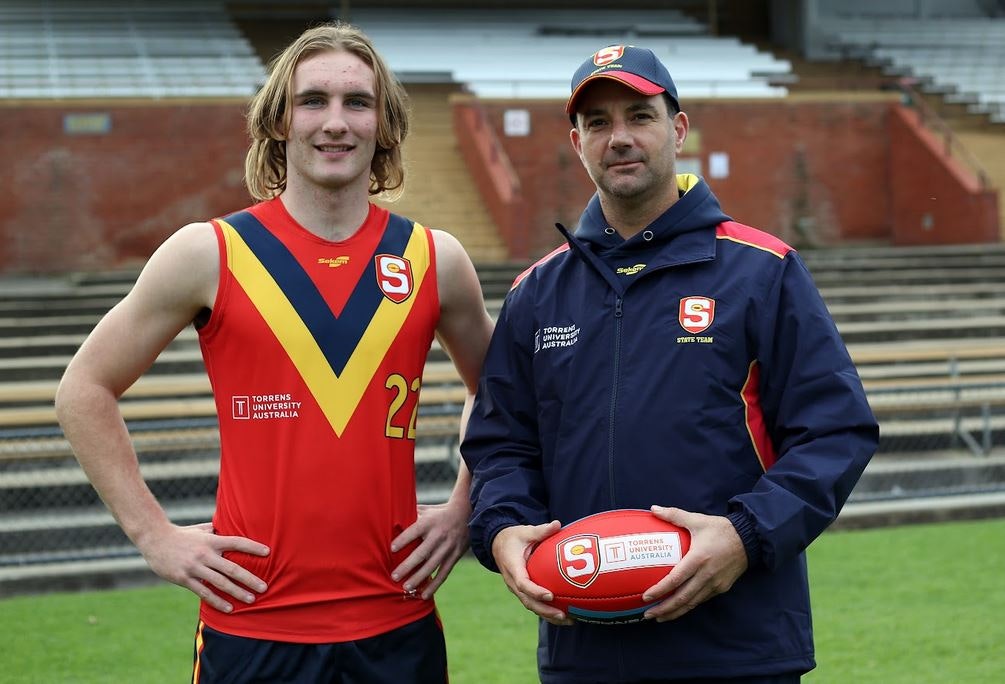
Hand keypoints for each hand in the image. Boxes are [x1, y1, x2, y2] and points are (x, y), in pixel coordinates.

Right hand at [136, 522, 269, 613]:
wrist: (155, 540)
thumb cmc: (182, 534)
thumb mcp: (201, 529)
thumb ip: (217, 531)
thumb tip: (232, 527)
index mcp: (211, 540)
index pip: (237, 542)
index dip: (253, 547)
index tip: (268, 552)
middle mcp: (205, 554)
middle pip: (232, 568)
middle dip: (250, 579)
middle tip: (264, 588)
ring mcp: (195, 567)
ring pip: (220, 583)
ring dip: (237, 592)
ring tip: (251, 599)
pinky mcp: (184, 579)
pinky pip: (204, 592)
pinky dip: (217, 601)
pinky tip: (229, 608)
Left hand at [391, 498, 470, 598]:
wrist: (467, 515)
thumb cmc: (439, 514)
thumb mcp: (426, 510)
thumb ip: (410, 515)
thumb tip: (389, 520)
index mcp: (429, 522)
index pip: (414, 531)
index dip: (403, 540)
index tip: (392, 549)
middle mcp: (438, 535)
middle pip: (422, 552)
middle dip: (408, 566)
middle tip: (394, 577)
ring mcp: (447, 547)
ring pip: (432, 566)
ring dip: (419, 578)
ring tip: (406, 588)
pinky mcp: (454, 557)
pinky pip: (443, 573)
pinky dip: (434, 585)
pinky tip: (424, 595)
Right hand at [492, 521, 572, 625]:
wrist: (498, 544)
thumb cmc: (514, 537)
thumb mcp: (525, 531)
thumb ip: (541, 530)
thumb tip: (558, 524)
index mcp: (512, 567)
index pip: (523, 583)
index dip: (536, 591)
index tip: (550, 595)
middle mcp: (513, 581)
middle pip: (528, 601)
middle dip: (545, 610)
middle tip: (563, 615)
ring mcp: (517, 588)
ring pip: (531, 606)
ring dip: (548, 615)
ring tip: (568, 620)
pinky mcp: (522, 591)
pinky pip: (534, 603)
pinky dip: (547, 611)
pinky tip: (565, 615)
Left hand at [641, 505, 747, 621]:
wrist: (749, 539)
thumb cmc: (720, 529)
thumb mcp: (697, 520)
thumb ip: (674, 515)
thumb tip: (653, 509)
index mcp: (698, 559)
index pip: (676, 579)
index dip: (660, 590)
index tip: (646, 597)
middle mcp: (707, 575)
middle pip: (683, 598)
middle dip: (664, 609)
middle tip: (648, 615)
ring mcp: (715, 584)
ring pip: (692, 603)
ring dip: (675, 612)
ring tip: (659, 617)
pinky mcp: (721, 588)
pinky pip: (701, 600)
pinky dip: (688, 606)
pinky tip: (678, 608)